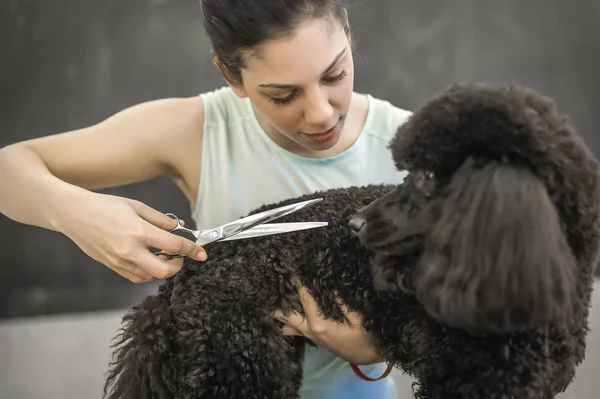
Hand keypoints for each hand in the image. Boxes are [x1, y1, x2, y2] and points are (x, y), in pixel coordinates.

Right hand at [55, 192, 207, 282]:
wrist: (74, 214)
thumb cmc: (105, 206)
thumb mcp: (137, 206)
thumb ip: (161, 220)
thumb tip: (180, 229)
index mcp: (138, 232)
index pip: (174, 246)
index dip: (192, 250)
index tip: (202, 253)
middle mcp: (129, 250)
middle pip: (164, 271)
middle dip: (178, 266)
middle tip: (180, 257)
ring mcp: (119, 261)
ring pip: (150, 277)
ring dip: (163, 269)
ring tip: (165, 256)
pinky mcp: (112, 266)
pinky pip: (136, 277)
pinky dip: (148, 272)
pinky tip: (151, 260)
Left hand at [273, 285, 382, 364]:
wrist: (366, 356)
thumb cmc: (365, 337)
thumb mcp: (358, 319)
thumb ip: (343, 303)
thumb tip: (331, 285)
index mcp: (319, 324)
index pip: (304, 299)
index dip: (298, 283)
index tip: (292, 268)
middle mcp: (309, 330)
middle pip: (285, 315)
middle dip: (278, 300)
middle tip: (274, 283)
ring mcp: (308, 335)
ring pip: (286, 323)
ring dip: (279, 311)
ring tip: (275, 295)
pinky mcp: (311, 337)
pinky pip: (292, 329)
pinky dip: (286, 320)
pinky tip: (284, 309)